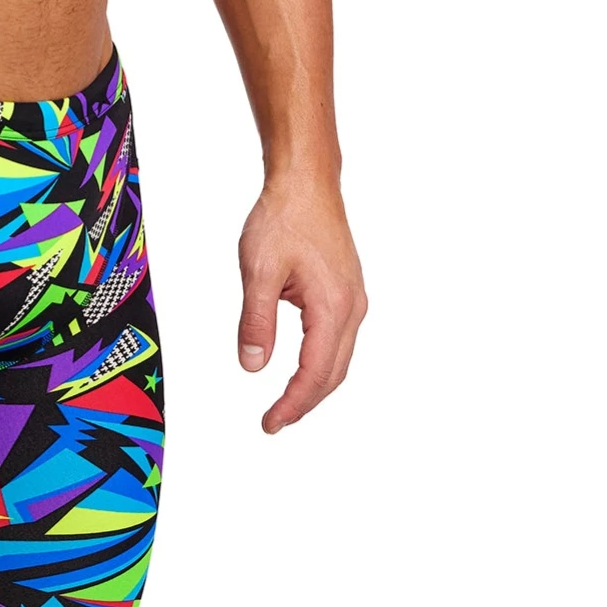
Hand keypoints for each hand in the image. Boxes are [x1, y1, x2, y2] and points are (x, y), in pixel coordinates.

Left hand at [237, 179, 365, 430]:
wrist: (306, 182)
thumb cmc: (283, 218)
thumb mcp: (258, 271)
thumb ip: (256, 322)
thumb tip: (253, 367)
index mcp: (332, 307)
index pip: (315, 373)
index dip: (293, 404)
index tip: (270, 423)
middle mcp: (352, 307)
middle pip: (333, 373)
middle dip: (304, 402)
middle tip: (274, 421)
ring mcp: (354, 298)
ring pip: (339, 357)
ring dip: (315, 384)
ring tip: (286, 403)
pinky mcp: (348, 289)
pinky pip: (339, 338)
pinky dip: (322, 361)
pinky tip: (301, 366)